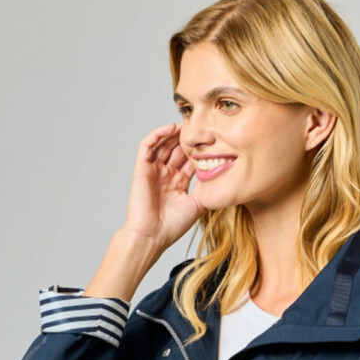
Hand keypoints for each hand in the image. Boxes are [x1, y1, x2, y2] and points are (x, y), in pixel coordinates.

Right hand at [120, 122, 202, 251]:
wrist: (152, 236)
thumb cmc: (172, 226)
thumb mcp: (197, 204)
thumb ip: (205, 186)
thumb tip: (218, 169)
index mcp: (177, 184)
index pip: (188, 160)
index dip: (199, 149)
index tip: (212, 139)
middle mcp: (165, 175)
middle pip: (176, 150)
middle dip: (187, 138)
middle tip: (200, 125)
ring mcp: (153, 171)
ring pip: (163, 144)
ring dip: (174, 133)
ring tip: (187, 123)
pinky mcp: (141, 168)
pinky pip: (147, 145)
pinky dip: (157, 134)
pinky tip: (170, 128)